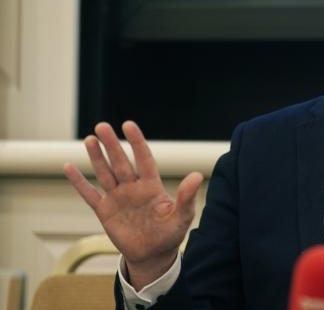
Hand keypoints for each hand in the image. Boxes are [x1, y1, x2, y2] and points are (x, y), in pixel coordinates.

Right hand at [64, 121, 202, 288]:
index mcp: (152, 185)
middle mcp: (133, 187)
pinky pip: (89, 194)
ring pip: (105, 173)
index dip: (136, 142)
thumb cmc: (170, 234)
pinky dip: (79, 181)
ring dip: (97, 157)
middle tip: (102, 126)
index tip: (128, 125)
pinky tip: (69, 166)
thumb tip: (197, 175)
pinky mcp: (105, 211)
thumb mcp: (181, 216)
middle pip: (120, 162)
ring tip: (91, 139)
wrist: (153, 254)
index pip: (143, 158)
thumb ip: (186, 196)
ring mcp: (118, 197)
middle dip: (112, 145)